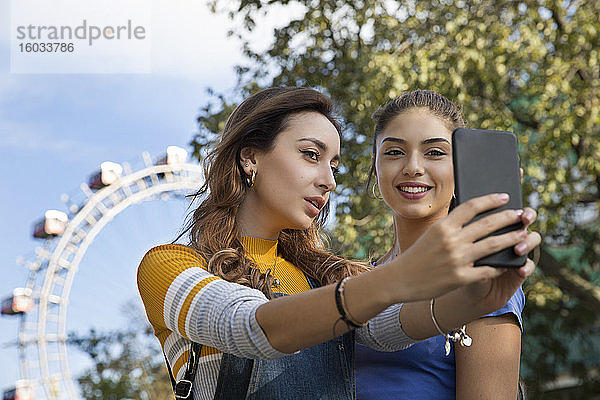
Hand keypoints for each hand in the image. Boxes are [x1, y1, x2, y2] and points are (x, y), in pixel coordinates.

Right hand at [391, 193, 533, 301]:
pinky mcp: (461, 278)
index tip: (505, 197)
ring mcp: (457, 260)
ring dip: (512, 238)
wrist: (400, 279)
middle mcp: (451, 241)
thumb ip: (452, 227)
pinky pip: (488, 269)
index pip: (471, 206)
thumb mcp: (432, 235)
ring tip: (523, 234)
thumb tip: (477, 218)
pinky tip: (510, 262)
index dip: (491, 200)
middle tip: (522, 214)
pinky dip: (501, 265)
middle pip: (487, 224)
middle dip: (509, 218)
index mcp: (443, 226)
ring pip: (492, 245)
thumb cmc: (418, 255)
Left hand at [460, 208, 539, 314]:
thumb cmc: (456, 261)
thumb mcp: (456, 244)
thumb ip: (462, 228)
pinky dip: (526, 267)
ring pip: (532, 240)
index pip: (503, 207)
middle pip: (523, 220)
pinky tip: (520, 269)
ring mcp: (516, 253)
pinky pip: (528, 266)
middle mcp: (508, 235)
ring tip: (518, 248)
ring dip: (527, 243)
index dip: (508, 202)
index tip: (507, 198)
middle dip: (525, 217)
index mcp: (493, 224)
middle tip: (523, 218)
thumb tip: (462, 209)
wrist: (463, 290)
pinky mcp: (518, 271)